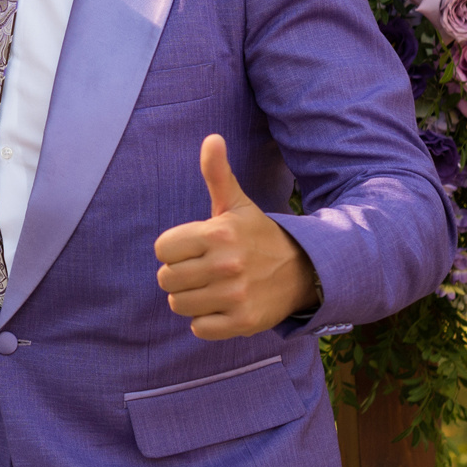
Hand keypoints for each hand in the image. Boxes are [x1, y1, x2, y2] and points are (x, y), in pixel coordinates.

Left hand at [154, 135, 320, 340]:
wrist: (303, 270)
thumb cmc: (257, 235)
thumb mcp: (236, 204)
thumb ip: (217, 173)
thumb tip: (212, 138)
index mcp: (218, 233)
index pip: (162, 249)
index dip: (174, 249)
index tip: (194, 248)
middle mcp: (226, 265)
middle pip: (166, 279)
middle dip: (180, 275)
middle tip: (203, 270)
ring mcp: (235, 296)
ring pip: (178, 305)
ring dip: (191, 299)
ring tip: (212, 288)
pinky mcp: (243, 322)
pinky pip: (198, 328)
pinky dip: (206, 321)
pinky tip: (222, 306)